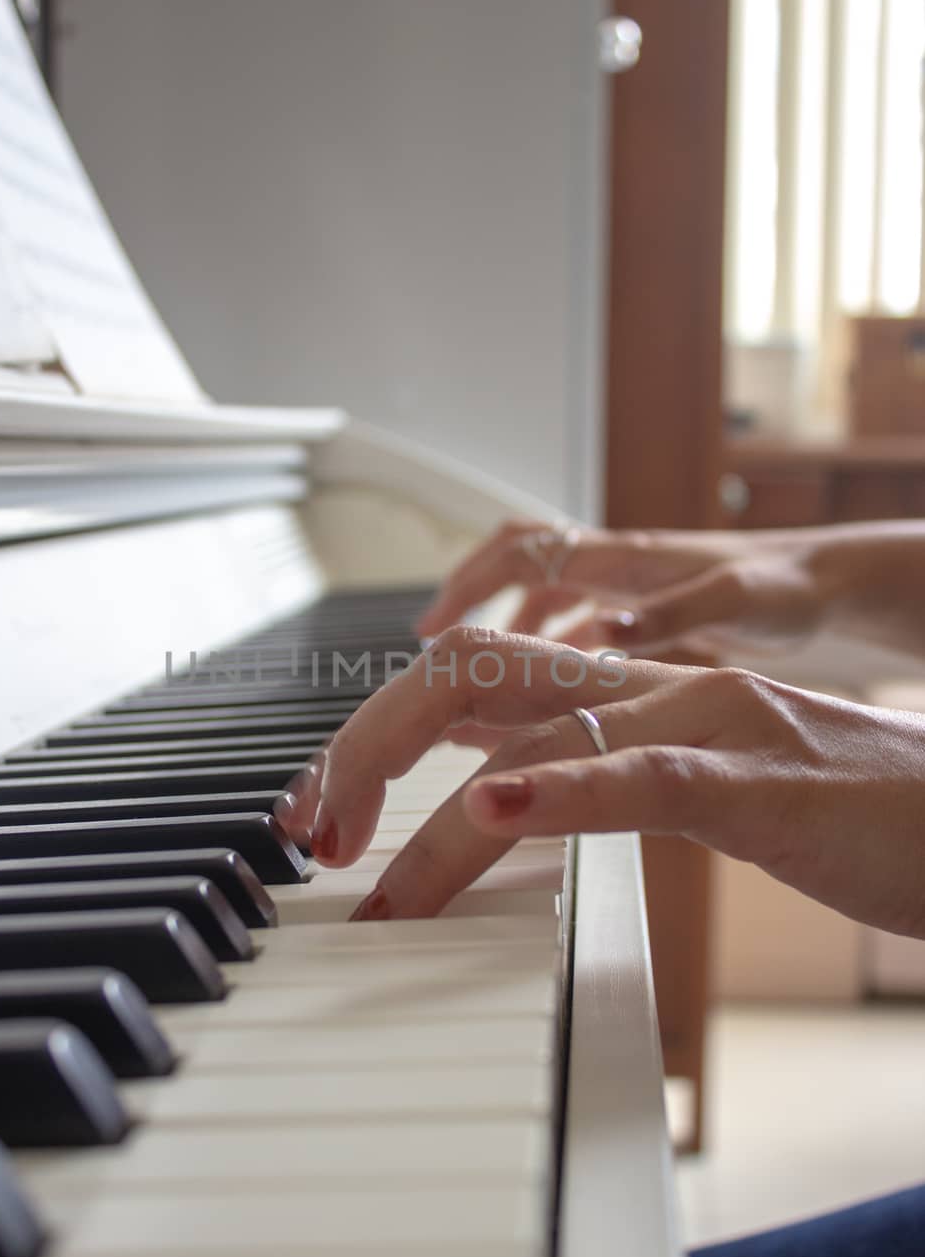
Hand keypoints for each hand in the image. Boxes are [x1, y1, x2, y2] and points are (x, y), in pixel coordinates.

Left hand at [279, 625, 924, 939]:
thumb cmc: (851, 817)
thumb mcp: (702, 790)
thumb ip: (604, 777)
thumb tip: (499, 800)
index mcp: (639, 688)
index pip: (472, 683)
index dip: (375, 738)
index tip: (317, 815)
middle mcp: (659, 686)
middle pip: (471, 680)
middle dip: (367, 751)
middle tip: (312, 839)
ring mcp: (712, 722)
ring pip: (536, 736)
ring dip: (430, 814)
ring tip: (366, 875)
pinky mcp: (764, 780)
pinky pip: (648, 775)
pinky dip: (562, 793)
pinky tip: (490, 813)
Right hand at [415, 520, 825, 657]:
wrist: (827, 588)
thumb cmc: (785, 588)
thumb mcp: (733, 605)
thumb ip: (668, 615)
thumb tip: (605, 631)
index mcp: (624, 558)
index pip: (524, 553)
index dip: (471, 584)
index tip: (434, 624)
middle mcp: (614, 568)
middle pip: (515, 563)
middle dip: (466, 597)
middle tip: (430, 640)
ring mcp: (623, 591)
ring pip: (540, 601)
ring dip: (499, 635)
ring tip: (465, 687)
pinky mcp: (639, 618)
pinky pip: (570, 631)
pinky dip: (541, 660)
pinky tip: (532, 703)